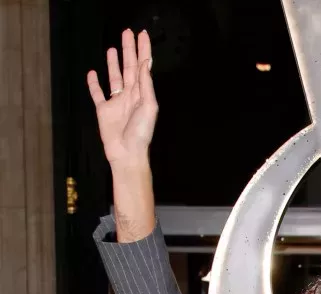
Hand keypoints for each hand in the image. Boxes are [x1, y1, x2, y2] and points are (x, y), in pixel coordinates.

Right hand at [86, 28, 157, 167]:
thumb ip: (146, 85)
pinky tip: (92, 73)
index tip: (143, 35)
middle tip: (127, 32)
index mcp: (142, 94)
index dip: (143, 51)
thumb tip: (144, 63)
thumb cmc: (141, 134)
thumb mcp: (148, 107)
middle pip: (128, 67)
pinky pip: (98, 94)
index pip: (142, 67)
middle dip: (128, 50)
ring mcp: (116, 103)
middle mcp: (129, 96)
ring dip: (113, 63)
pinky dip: (94, 84)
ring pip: (114, 77)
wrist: (127, 154)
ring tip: (113, 49)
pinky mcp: (103, 111)